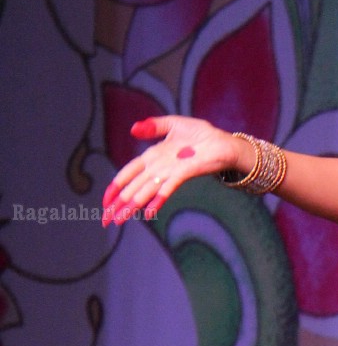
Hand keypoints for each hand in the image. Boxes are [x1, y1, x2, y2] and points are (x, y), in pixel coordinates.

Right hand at [101, 116, 245, 225]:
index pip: (128, 173)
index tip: (105, 202)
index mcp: (153, 156)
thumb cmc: (201, 134)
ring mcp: (170, 172)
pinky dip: (157, 200)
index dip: (116, 187)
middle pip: (133, 187)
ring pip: (145, 191)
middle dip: (118, 204)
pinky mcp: (184, 173)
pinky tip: (148, 213)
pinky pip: (167, 188)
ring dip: (131, 206)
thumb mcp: (174, 124)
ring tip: (119, 221)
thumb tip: (133, 129)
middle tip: (105, 221)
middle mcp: (159, 167)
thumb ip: (153, 126)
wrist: (224, 142)